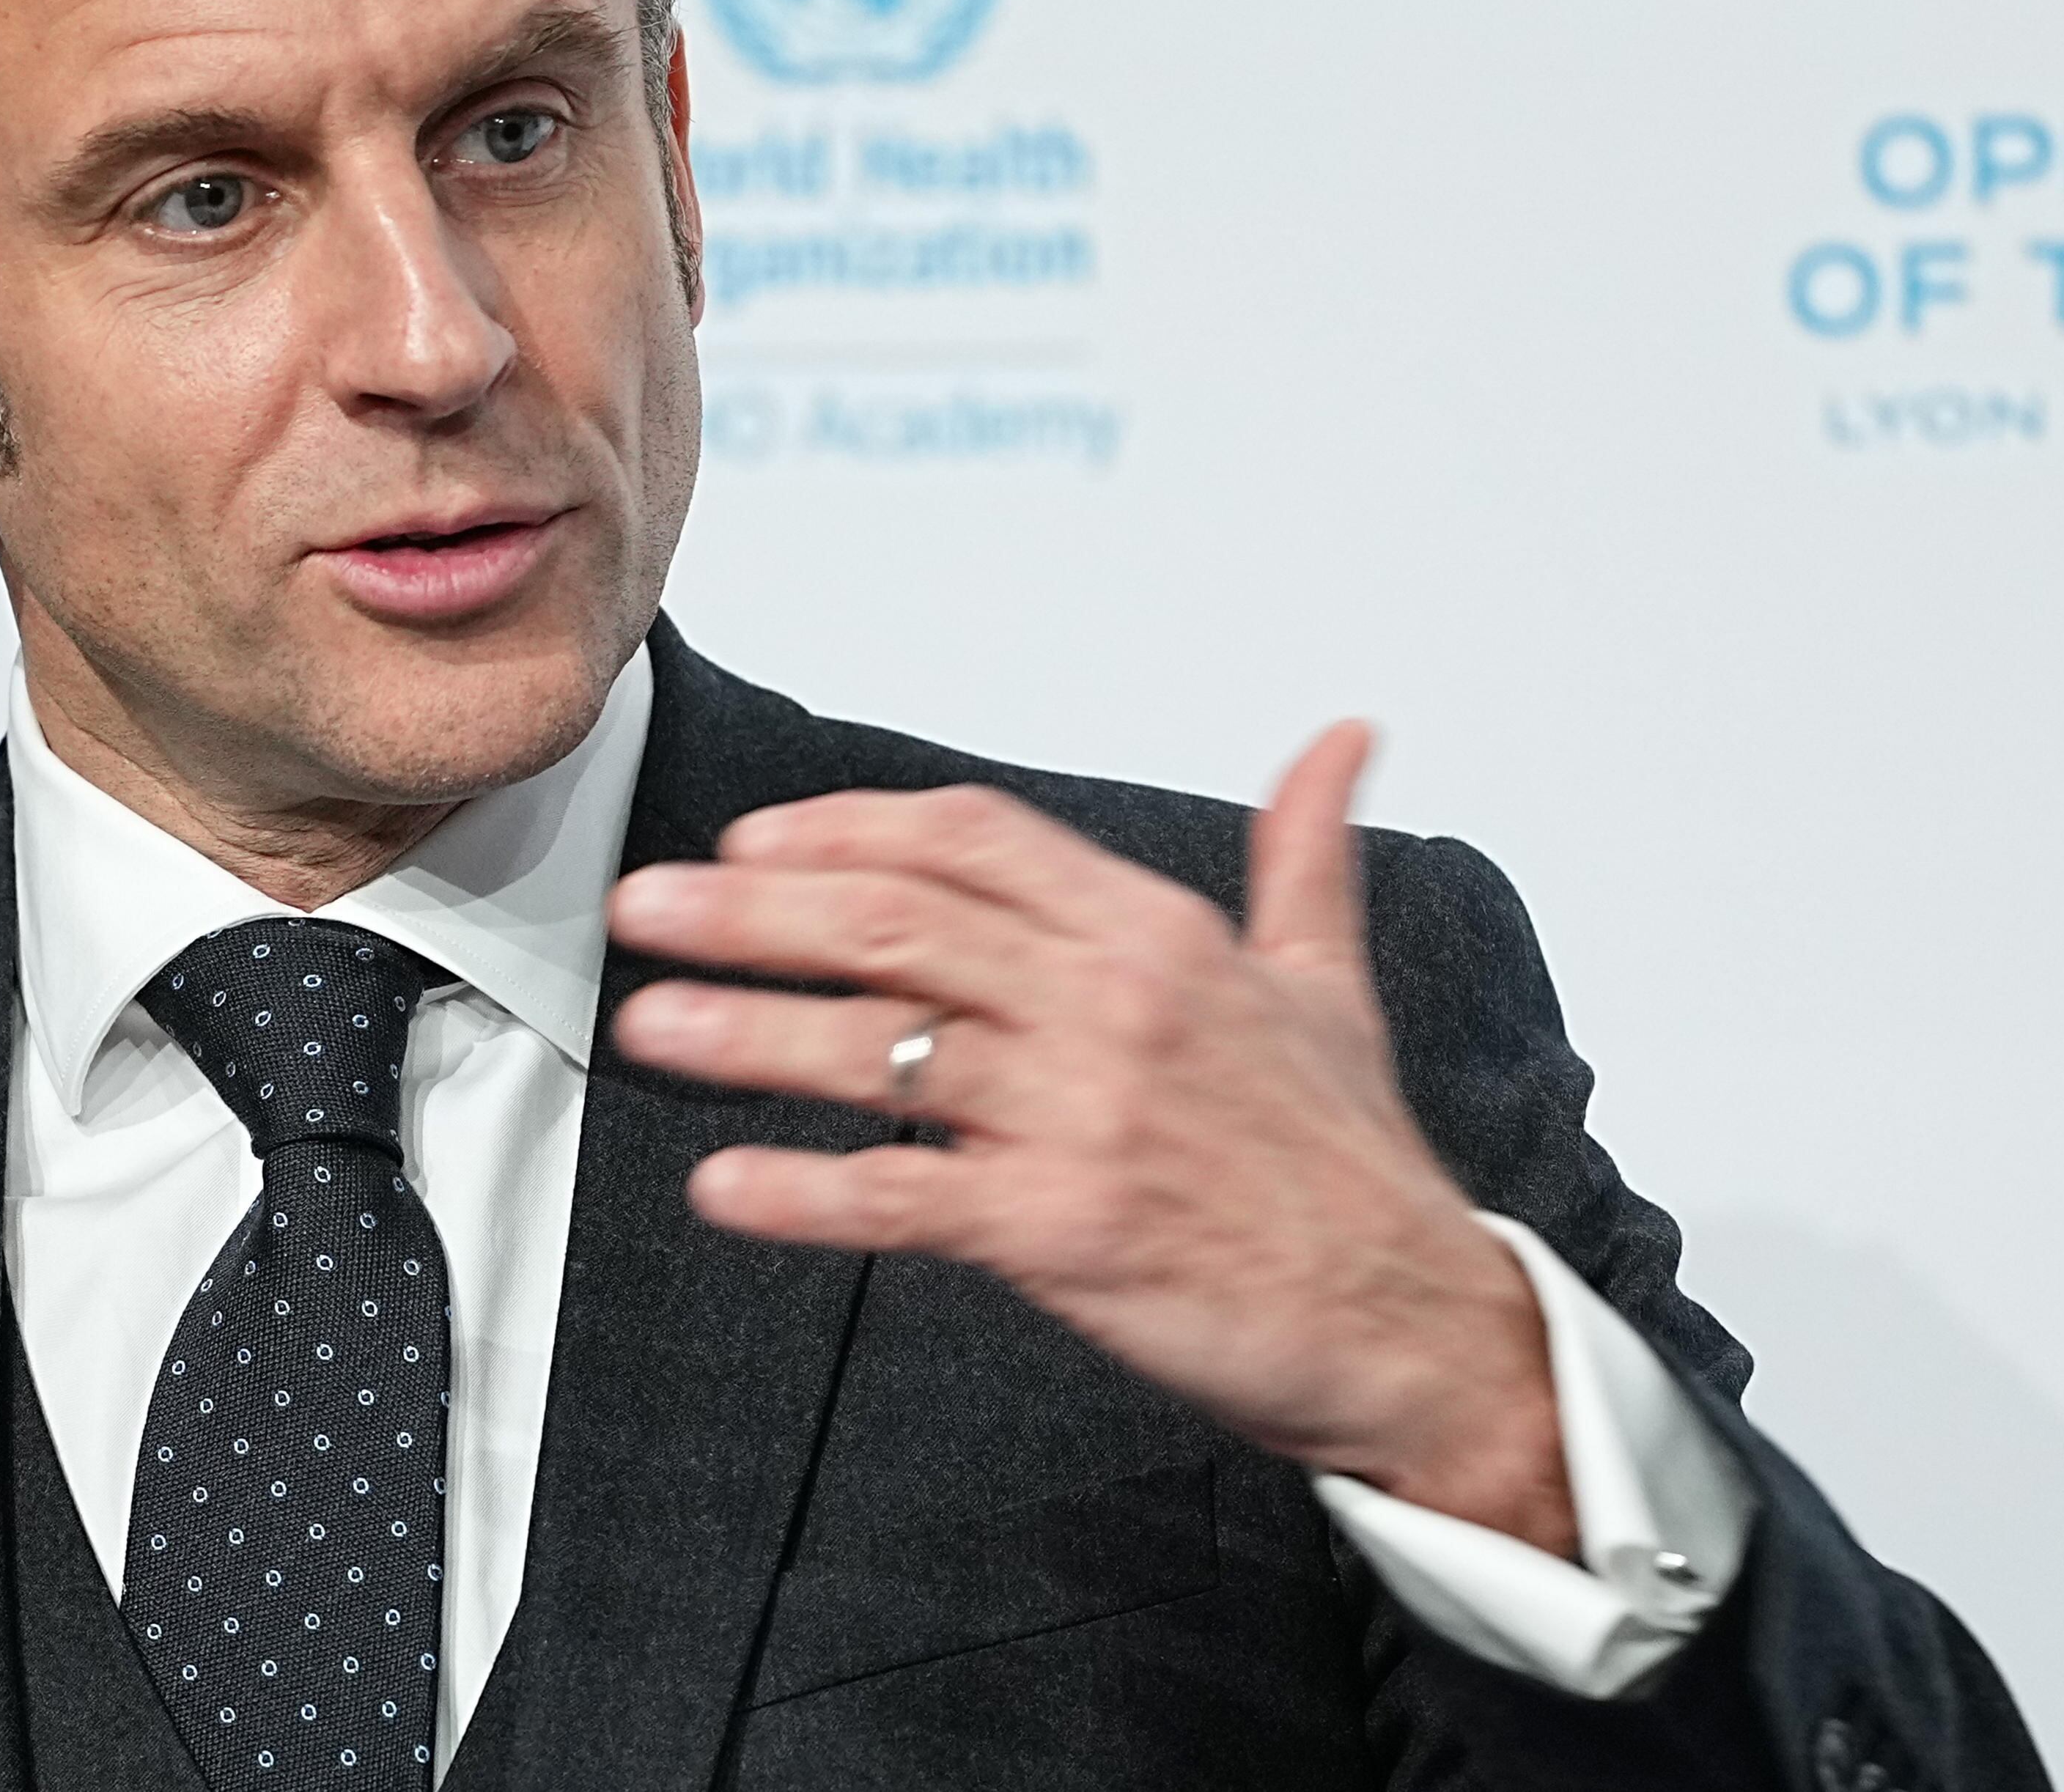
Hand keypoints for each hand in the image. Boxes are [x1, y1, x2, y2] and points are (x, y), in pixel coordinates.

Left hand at [608, 724, 1574, 1554]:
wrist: (1418, 1322)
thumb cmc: (1352, 1160)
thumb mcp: (1329, 983)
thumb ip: (1307, 854)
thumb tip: (1343, 741)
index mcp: (1159, 934)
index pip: (970, 838)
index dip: (847, 828)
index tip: (751, 838)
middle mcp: (1113, 1006)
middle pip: (895, 922)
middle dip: (752, 908)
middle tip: (645, 907)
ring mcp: (1083, 1117)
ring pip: (879, 1047)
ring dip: (746, 1030)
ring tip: (647, 1024)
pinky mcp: (1063, 1230)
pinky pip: (902, 1197)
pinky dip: (804, 1192)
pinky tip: (723, 1187)